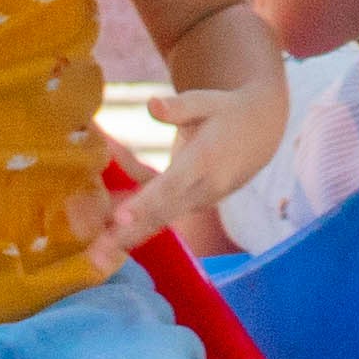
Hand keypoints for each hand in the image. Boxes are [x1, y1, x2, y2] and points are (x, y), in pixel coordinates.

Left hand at [89, 70, 286, 269]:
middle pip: (162, 214)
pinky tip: (107, 238)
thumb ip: (179, 106)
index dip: (145, 203)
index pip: (172, 185)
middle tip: (95, 253)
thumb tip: (151, 105)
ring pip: (161, 222)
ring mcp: (201, 201)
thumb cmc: (227, 111)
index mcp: (206, 160)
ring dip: (128, 239)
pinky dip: (137, 228)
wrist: (263, 131)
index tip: (119, 218)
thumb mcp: (207, 101)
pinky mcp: (195, 205)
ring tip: (95, 257)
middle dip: (127, 235)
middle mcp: (205, 188)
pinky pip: (163, 218)